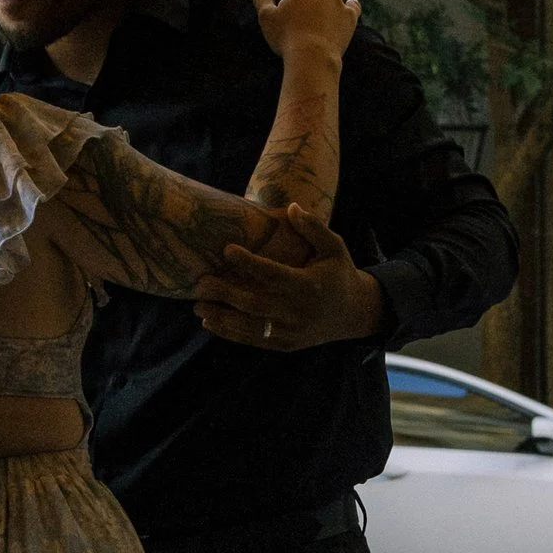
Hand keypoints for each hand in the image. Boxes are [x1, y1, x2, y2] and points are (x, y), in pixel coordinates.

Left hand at [195, 210, 386, 350]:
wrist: (354, 314)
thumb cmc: (338, 273)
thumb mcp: (334, 247)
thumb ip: (313, 228)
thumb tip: (291, 206)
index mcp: (308, 286)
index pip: (273, 274)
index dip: (249, 263)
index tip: (226, 249)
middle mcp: (298, 312)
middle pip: (255, 304)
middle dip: (225, 294)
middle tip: (201, 282)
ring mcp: (290, 332)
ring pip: (250, 327)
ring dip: (221, 317)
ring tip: (198, 305)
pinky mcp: (285, 345)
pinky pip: (254, 340)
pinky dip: (230, 333)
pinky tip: (210, 322)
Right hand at [245, 0, 360, 61]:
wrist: (312, 57)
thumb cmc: (285, 38)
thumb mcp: (266, 16)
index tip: (288, 3)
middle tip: (304, 10)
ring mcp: (338, 0)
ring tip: (322, 11)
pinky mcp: (350, 14)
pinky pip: (353, 5)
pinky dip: (349, 6)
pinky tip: (346, 10)